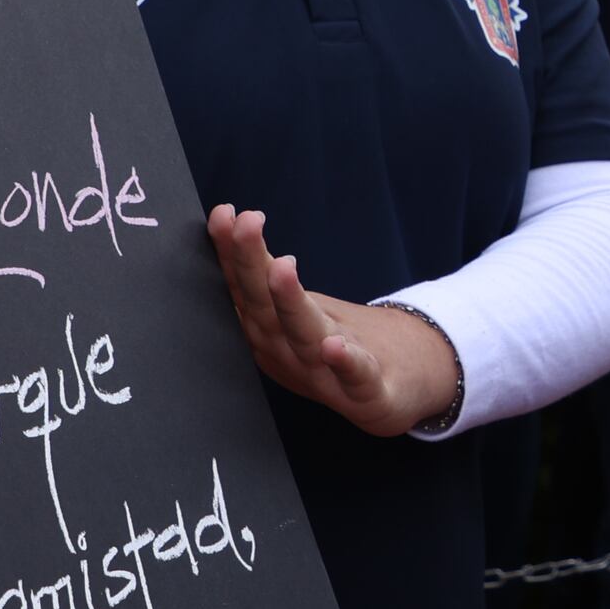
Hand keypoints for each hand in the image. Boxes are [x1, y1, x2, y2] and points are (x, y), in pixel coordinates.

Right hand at [208, 207, 466, 436]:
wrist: (386, 394)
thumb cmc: (332, 344)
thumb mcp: (294, 306)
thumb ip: (265, 271)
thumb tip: (232, 222)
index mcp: (268, 331)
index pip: (244, 288)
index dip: (231, 252)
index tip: (223, 213)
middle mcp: (288, 352)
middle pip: (265, 306)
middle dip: (251, 265)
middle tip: (245, 223)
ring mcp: (325, 375)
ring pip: (303, 336)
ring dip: (290, 303)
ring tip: (281, 268)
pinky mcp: (366, 394)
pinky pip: (354, 377)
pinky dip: (345, 363)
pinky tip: (335, 346)